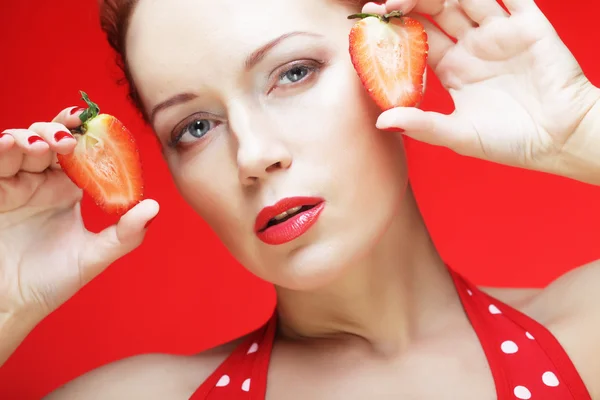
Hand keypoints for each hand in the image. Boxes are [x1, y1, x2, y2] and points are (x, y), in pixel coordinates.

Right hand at [0, 108, 157, 351]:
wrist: (11, 307)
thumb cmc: (51, 282)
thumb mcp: (94, 256)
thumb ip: (125, 234)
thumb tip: (154, 206)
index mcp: (67, 190)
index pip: (77, 150)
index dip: (82, 131)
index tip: (92, 121)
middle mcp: (39, 181)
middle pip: (46, 138)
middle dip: (55, 129)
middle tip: (67, 138)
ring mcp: (12, 185)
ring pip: (17, 144)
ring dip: (28, 137)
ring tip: (39, 147)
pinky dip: (1, 149)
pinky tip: (11, 147)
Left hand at [366, 0, 599, 174]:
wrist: (561, 139)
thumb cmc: (510, 141)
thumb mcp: (458, 135)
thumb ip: (422, 125)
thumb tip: (381, 121)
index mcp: (453, 69)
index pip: (419, 40)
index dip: (397, 29)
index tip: (372, 22)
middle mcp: (472, 46)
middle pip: (437, 11)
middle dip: (412, 3)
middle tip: (387, 6)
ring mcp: (500, 33)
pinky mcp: (529, 24)